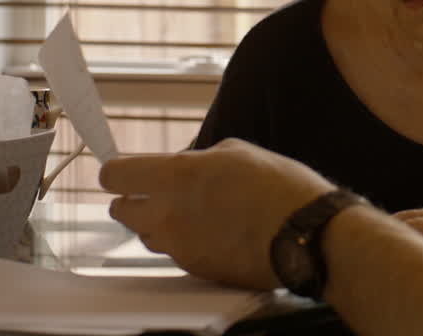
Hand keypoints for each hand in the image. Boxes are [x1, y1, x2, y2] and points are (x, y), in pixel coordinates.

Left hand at [100, 138, 334, 289]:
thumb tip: (186, 167)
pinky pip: (175, 252)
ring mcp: (180, 246)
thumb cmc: (282, 190)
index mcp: (177, 176)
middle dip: (135, 199)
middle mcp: (168, 214)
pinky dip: (186, 242)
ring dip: (159, 223)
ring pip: (146, 234)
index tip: (126, 170)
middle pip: (120, 210)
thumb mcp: (240, 153)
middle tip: (159, 192)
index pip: (115, 175)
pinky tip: (216, 232)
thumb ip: (201, 159)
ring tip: (195, 213)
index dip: (118, 171)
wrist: (308, 235)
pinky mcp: (195, 269)